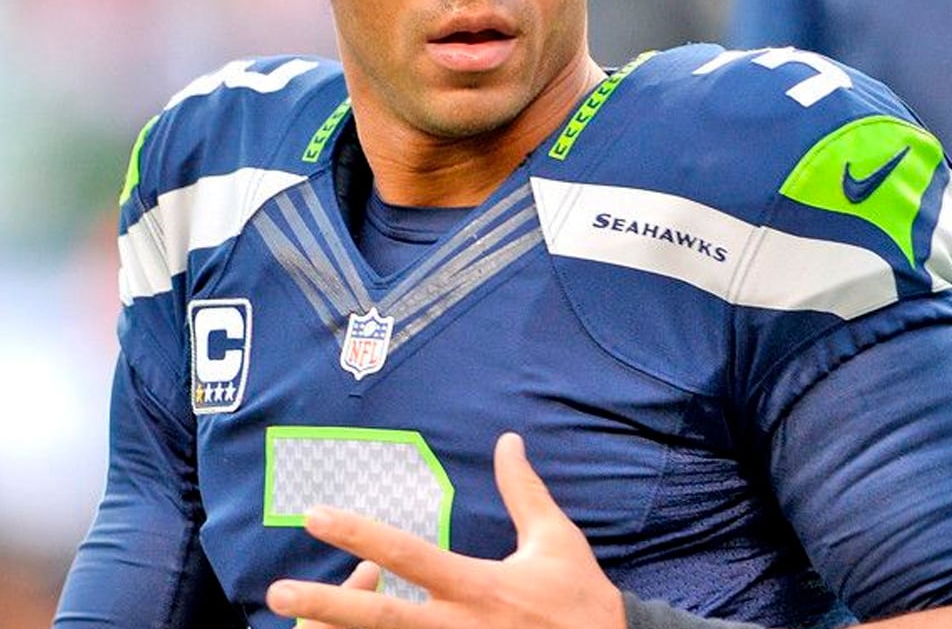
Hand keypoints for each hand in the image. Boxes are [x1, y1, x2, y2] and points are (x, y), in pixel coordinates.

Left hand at [266, 431, 626, 628]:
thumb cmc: (579, 600)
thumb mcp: (556, 538)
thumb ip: (524, 490)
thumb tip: (508, 440)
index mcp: (477, 587)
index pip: (406, 554)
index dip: (358, 534)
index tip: (315, 516)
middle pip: (379, 620)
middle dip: (323, 606)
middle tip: (274, 594)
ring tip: (297, 628)